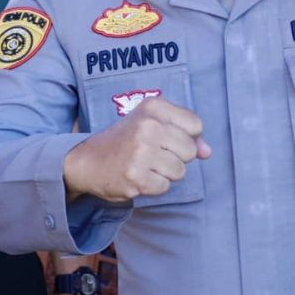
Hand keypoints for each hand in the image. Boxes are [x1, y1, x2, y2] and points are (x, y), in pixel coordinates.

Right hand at [61, 97, 210, 202]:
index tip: (166, 138)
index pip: (195, 125)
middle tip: (154, 154)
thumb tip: (207, 152)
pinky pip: (165, 187)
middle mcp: (147, 127)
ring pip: (180, 171)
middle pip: (190, 151)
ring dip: (166, 174)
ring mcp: (140, 153)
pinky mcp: (135, 178)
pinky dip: (154, 186)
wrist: (86, 161)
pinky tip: (139, 177)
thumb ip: (185, 134)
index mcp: (152, 108)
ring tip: (146, 166)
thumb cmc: (125, 141)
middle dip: (178, 157)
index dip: (186, 136)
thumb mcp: (152, 125)